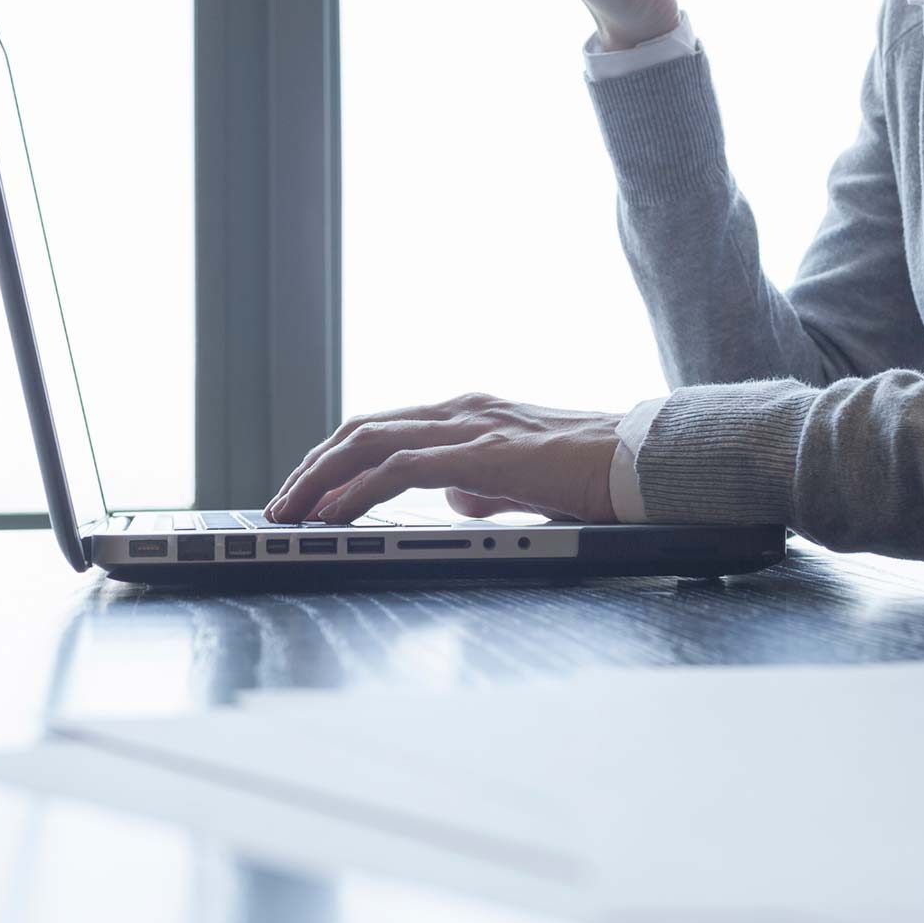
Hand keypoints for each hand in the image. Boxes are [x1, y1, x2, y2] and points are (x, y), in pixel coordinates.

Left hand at [265, 393, 621, 525]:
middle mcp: (461, 410)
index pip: (381, 428)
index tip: (305, 492)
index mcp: (469, 414)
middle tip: (279, 505)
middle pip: (360, 429)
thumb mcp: (524, 481)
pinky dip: (358, 489)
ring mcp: (470, 427)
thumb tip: (451, 500)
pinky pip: (402, 468)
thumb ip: (483, 486)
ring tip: (290, 512)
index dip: (334, 458)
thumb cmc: (596, 474)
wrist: (644, 462)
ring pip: (369, 441)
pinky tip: (335, 512)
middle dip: (311, 467)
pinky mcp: (482, 454)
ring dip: (320, 478)